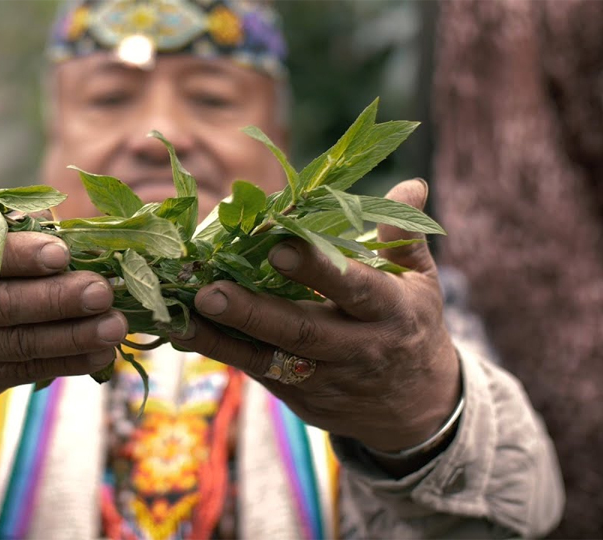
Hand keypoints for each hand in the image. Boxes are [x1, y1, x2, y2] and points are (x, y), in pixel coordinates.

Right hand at [0, 231, 126, 423]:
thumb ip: (13, 243)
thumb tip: (84, 240)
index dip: (22, 256)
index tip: (61, 254)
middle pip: (4, 306)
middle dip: (58, 300)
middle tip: (102, 292)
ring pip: (20, 344)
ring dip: (74, 337)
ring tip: (115, 326)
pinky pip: (27, 371)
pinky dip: (68, 363)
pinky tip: (101, 354)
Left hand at [171, 179, 459, 453]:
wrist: (415, 407)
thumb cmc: (411, 326)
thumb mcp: (420, 283)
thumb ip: (404, 238)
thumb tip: (410, 185)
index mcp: (390, 313)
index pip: (355, 290)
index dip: (317, 270)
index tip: (278, 247)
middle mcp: (356, 348)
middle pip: (301, 331)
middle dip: (253, 312)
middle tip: (209, 290)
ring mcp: (324, 378)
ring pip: (268, 359)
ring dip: (222, 339)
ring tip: (182, 315)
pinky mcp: (298, 395)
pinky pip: (255, 372)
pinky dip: (221, 352)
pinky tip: (184, 331)